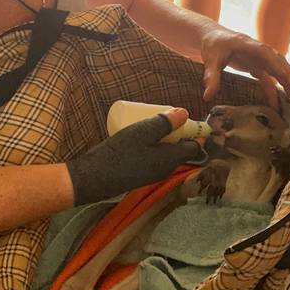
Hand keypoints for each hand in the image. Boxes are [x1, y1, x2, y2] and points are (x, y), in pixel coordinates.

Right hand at [66, 108, 201, 205]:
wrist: (94, 177)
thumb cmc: (120, 153)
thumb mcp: (143, 132)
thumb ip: (165, 123)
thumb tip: (185, 113)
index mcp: (171, 159)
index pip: (195, 147)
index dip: (195, 133)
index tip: (187, 118)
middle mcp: (166, 169)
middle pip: (181, 150)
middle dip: (179, 133)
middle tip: (167, 117)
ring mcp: (154, 173)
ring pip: (168, 154)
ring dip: (165, 139)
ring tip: (153, 124)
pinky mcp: (142, 174)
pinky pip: (156, 158)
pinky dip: (155, 146)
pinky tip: (142, 138)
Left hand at [200, 26, 289, 108]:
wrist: (212, 36)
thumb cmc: (213, 45)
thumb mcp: (210, 61)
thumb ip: (211, 77)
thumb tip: (208, 97)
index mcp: (248, 45)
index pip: (266, 54)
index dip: (277, 66)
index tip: (286, 78)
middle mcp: (257, 50)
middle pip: (277, 61)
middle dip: (287, 75)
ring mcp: (258, 58)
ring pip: (276, 68)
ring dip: (285, 80)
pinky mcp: (256, 65)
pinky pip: (268, 76)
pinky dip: (273, 87)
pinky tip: (276, 101)